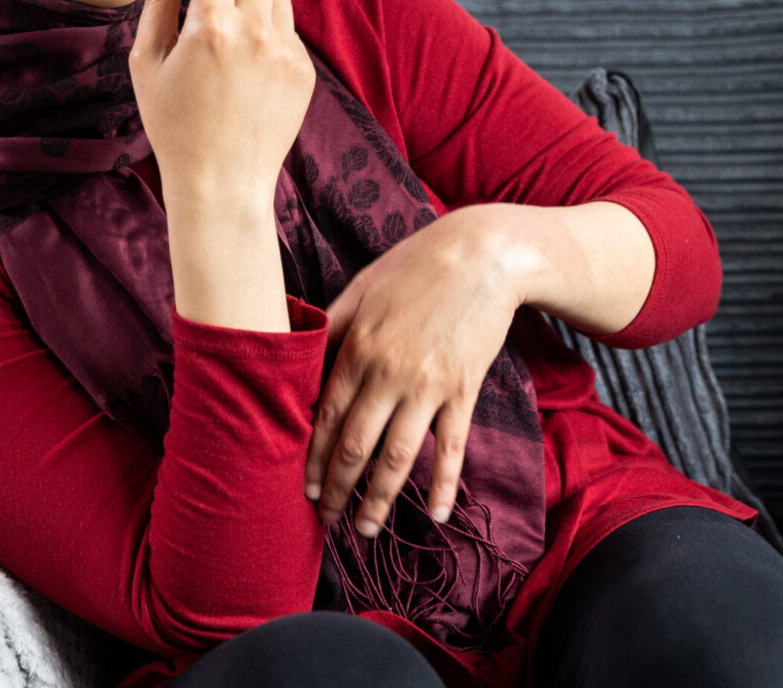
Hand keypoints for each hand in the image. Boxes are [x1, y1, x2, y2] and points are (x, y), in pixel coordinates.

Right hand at [130, 0, 313, 205]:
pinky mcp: (305, 71)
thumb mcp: (148, 62)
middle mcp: (255, 33)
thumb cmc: (173, 124)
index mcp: (210, 25)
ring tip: (234, 40)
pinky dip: (272, 37)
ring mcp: (286, 52)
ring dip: (258, 3)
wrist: (221, 181)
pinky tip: (250, 72)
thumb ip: (158, 2)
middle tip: (220, 3)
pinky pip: (291, 32)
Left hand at [303, 204, 534, 535]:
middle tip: (326, 520)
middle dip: (338, 490)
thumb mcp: (362, 286)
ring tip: (367, 529)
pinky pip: (452, 447)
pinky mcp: (464, 389)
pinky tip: (435, 514)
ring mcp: (429, 385)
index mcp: (359, 348)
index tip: (305, 489)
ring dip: (379, 499)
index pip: (325, 419)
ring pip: (398, 457)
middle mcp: (389, 373)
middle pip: (355, 446)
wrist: (484, 253)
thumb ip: (331, 325)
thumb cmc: (417, 264)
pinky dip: (443, 484)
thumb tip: (297, 355)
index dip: (313, 460)